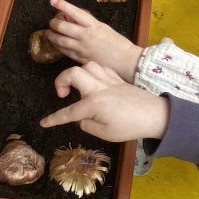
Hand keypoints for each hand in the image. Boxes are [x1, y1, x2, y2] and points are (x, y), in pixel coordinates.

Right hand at [40, 61, 169, 141]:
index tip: (44, 123)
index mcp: (93, 104)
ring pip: (87, 65)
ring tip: (79, 87)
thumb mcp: (105, 133)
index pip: (68, 112)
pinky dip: (92, 72)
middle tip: (62, 94)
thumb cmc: (130, 127)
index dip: (54, 119)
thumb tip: (81, 118)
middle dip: (61, 81)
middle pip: (73, 73)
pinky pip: (100, 68)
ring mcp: (109, 81)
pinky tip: (94, 83)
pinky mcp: (117, 79)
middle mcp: (98, 88)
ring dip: (78, 73)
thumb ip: (87, 125)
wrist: (155, 115)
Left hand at [46, 0, 141, 80]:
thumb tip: (73, 18)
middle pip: (62, 27)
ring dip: (52, 36)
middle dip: (54, 23)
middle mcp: (86, 36)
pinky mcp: (81, 59)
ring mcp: (82, 48)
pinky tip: (56, 45)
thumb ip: (89, 24)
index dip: (62, 5)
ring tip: (49, 33)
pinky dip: (58, 47)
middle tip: (51, 22)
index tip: (53, 0)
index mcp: (94, 25)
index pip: (75, 12)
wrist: (127, 61)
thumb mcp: (104, 28)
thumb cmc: (119, 44)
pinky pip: (65, 52)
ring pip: (60, 41)